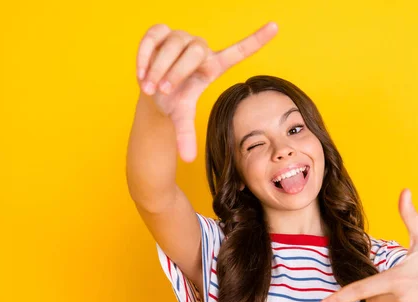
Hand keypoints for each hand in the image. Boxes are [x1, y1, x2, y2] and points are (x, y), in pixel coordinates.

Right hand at [135, 22, 277, 161]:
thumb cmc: (174, 102)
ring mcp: (181, 37)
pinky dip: (145, 55)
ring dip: (159, 67)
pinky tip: (141, 73)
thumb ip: (186, 135)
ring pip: (174, 43)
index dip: (257, 39)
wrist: (151, 91)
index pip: (239, 51)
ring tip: (150, 87)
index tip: (276, 26)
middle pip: (194, 49)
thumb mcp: (182, 118)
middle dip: (176, 72)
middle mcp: (200, 48)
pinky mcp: (160, 31)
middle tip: (162, 91)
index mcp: (213, 66)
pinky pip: (153, 36)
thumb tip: (187, 159)